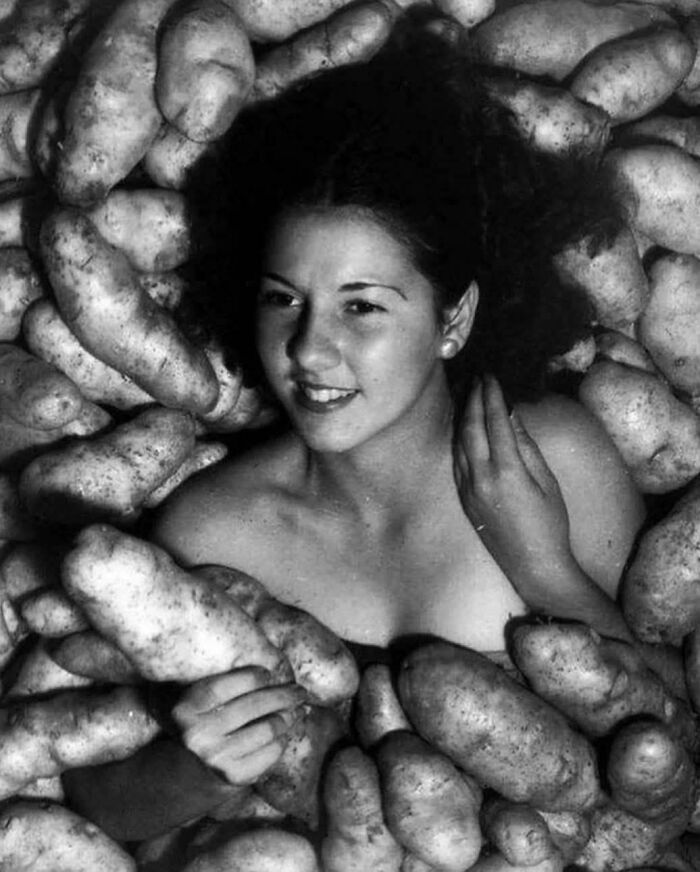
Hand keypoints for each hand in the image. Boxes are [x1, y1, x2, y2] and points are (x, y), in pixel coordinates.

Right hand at [172, 667, 306, 784]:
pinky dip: (282, 739)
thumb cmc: (202, 726)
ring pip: (268, 728)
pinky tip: (284, 733)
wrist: (189, 774)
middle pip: (253, 705)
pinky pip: (271, 751)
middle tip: (299, 691)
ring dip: (289, 716)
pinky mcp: (234, 775)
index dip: (253, 677)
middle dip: (283, 695)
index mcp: (186, 709)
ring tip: (298, 710)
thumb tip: (274, 672)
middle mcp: (198, 734)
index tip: (269, 673)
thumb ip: (224, 686)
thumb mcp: (199, 703)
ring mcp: (216, 757)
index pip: (225, 685)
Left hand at [453, 374, 572, 585]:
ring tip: (466, 393)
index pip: (495, 422)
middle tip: (478, 378)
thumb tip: (512, 416)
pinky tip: (463, 426)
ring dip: (462, 415)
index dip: (492, 396)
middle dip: (473, 399)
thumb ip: (527, 447)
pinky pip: (456, 460)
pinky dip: (458, 438)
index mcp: (507, 472)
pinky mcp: (463, 498)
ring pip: (459, 442)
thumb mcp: (547, 482)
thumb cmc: (549, 524)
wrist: (533, 565)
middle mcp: (481, 478)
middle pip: (471, 427)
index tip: (492, 376)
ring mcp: (468, 489)